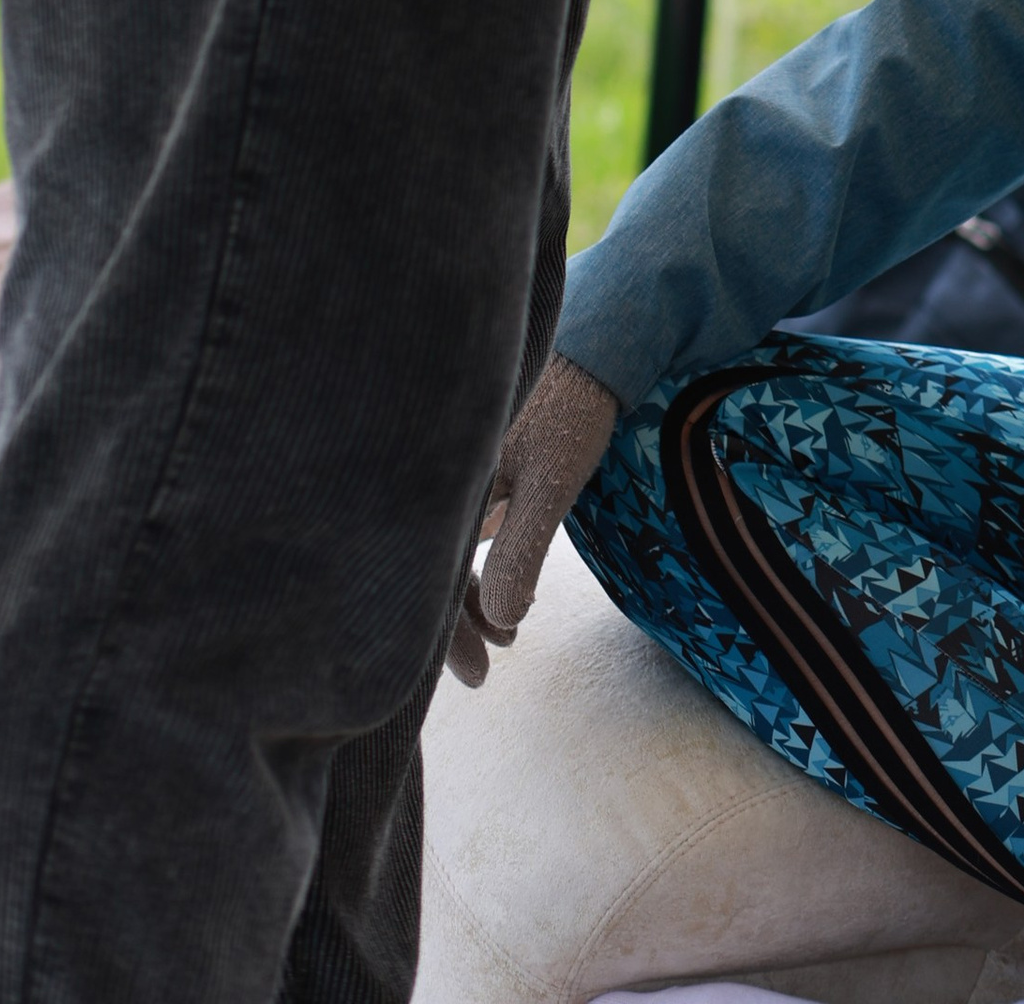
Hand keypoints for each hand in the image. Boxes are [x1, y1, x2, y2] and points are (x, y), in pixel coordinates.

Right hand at [447, 352, 619, 688]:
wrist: (599, 346)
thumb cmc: (573, 411)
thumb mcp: (550, 486)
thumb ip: (520, 551)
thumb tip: (501, 620)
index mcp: (439, 481)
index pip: (424, 576)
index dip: (442, 635)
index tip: (473, 677)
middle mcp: (435, 478)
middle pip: (426, 566)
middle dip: (452, 624)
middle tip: (486, 672)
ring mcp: (454, 470)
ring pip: (444, 550)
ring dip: (468, 596)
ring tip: (507, 636)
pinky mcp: (475, 466)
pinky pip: (461, 527)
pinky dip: (476, 564)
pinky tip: (501, 588)